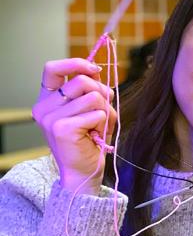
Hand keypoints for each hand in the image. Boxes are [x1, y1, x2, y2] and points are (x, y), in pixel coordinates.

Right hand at [32, 58, 114, 194]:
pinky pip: (97, 113)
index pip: (51, 68)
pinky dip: (104, 123)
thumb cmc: (89, 140)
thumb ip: (89, 89)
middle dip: (102, 93)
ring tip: (98, 127)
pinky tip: (96, 136)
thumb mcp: (88, 109)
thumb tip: (96, 69)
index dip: (75, 63)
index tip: (95, 69)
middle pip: (82, 81)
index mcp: (47, 100)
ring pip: (93, 97)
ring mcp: (51, 118)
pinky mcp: (62, 128)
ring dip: (105, 112)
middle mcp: (44, 108)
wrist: (83, 172)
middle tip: (102, 112)